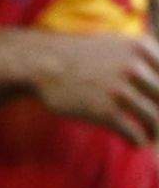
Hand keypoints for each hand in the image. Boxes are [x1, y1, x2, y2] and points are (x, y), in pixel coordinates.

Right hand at [27, 30, 158, 145]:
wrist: (40, 64)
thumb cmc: (79, 58)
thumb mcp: (115, 45)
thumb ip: (143, 57)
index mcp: (140, 48)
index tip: (158, 104)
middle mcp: (134, 67)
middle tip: (155, 124)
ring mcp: (119, 90)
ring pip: (154, 118)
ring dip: (155, 132)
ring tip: (150, 137)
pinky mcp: (104, 111)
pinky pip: (134, 132)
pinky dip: (139, 141)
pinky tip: (136, 143)